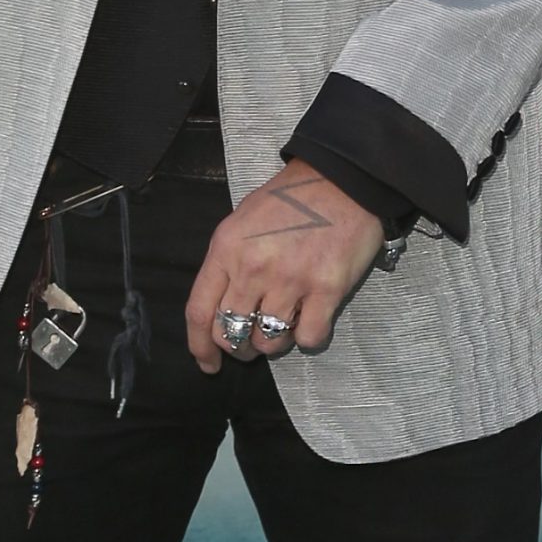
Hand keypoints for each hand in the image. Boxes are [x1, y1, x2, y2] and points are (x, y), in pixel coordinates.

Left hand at [185, 161, 385, 373]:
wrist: (341, 178)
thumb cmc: (290, 198)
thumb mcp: (242, 221)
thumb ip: (228, 262)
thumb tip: (222, 307)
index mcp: (226, 248)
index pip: (199, 311)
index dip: (200, 346)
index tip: (208, 362)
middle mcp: (253, 267)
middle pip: (231, 333)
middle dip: (238, 349)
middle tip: (249, 346)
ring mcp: (290, 280)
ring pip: (268, 342)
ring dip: (273, 344)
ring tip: (283, 325)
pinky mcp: (327, 289)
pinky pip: (308, 338)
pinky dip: (308, 337)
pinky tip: (311, 318)